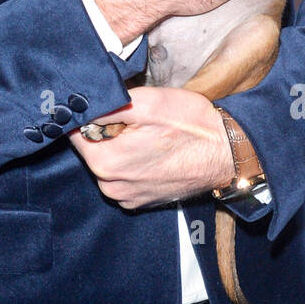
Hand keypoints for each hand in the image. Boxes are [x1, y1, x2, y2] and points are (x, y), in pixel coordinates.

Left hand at [69, 87, 234, 208]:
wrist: (229, 153)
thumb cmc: (191, 125)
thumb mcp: (147, 102)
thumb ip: (106, 106)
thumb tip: (80, 107)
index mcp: (106, 163)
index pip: (75, 133)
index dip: (89, 113)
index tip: (107, 105)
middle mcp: (112, 187)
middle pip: (92, 148)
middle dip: (107, 130)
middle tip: (136, 117)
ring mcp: (128, 198)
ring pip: (110, 161)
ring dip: (122, 145)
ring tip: (150, 133)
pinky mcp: (143, 200)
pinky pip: (126, 175)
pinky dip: (135, 161)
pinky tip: (155, 149)